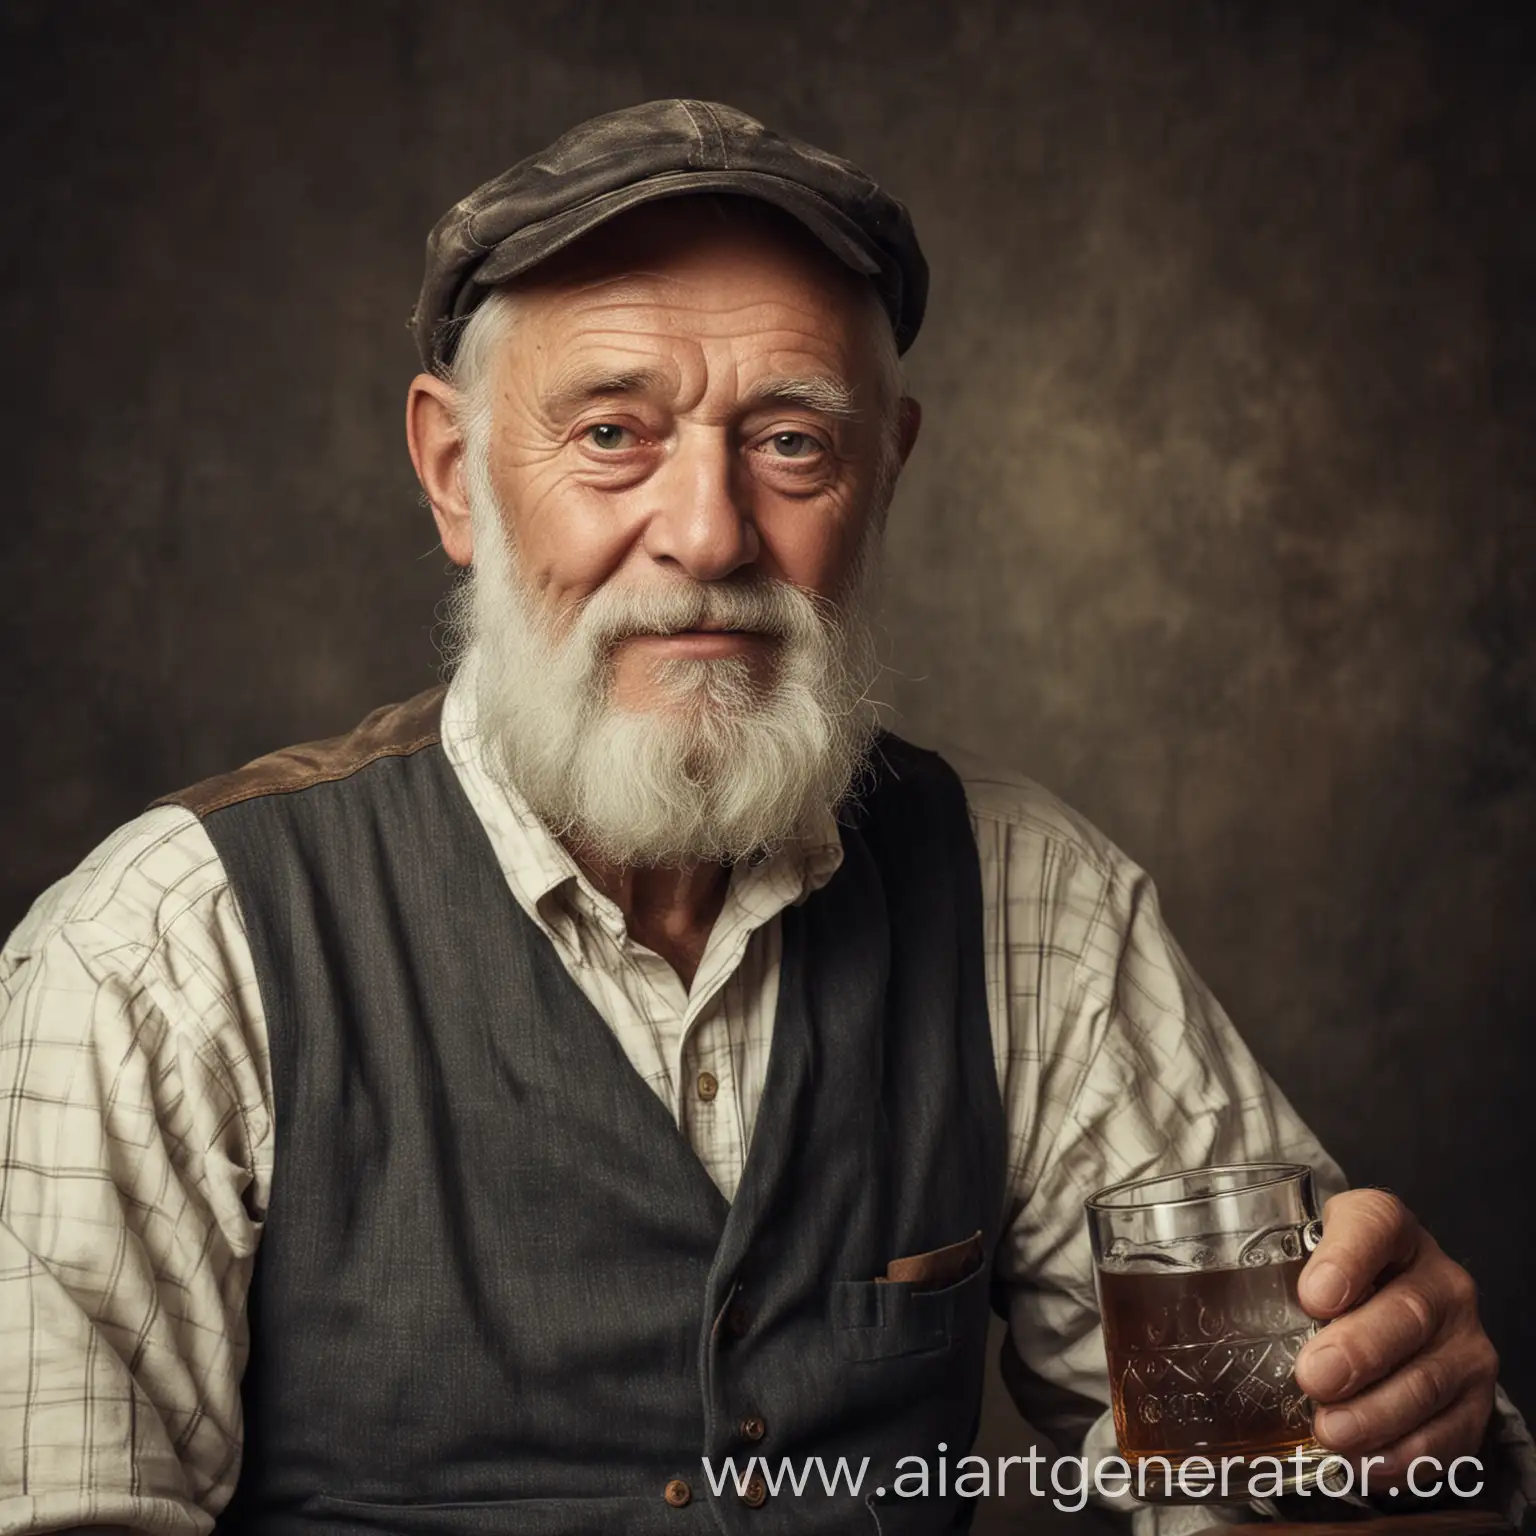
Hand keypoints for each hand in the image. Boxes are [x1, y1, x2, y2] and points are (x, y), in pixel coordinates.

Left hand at [1293, 1189, 1497, 1479]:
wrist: (1391, 1306)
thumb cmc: (1332, 1281)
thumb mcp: (1299, 1253)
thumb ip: (1264, 1269)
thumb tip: (1193, 1314)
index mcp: (1387, 1228)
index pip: (1374, 1225)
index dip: (1347, 1259)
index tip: (1314, 1296)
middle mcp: (1436, 1278)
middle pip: (1406, 1312)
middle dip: (1359, 1351)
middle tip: (1314, 1377)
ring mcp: (1463, 1338)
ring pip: (1429, 1378)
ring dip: (1378, 1412)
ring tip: (1332, 1430)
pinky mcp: (1475, 1396)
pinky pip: (1451, 1431)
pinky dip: (1408, 1453)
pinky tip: (1368, 1462)